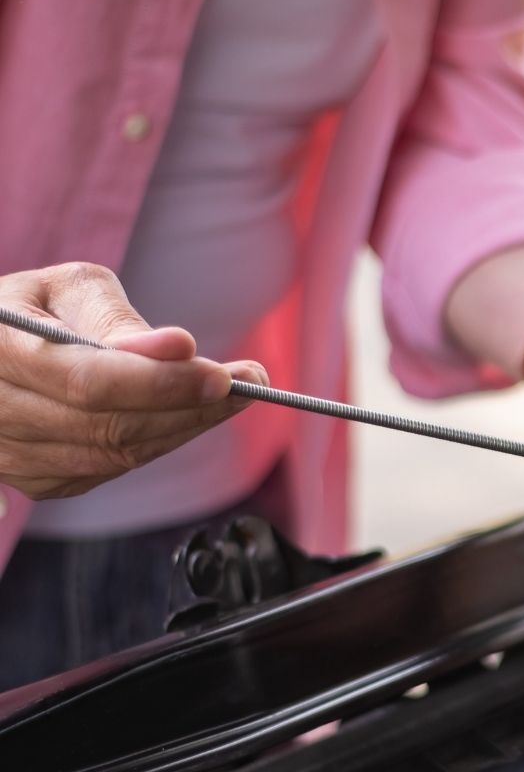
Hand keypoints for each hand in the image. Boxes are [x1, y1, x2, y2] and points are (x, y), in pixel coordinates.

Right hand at [0, 263, 266, 499]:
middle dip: (190, 407)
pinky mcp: (39, 482)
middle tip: (251, 382)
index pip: (88, 382)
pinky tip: (192, 414)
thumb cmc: (32, 309)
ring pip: (116, 455)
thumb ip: (115, 319)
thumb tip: (176, 349)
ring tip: (234, 395)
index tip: (223, 375)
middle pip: (109, 427)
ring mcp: (12, 458)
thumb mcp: (67, 289)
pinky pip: (113, 468)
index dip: (160, 384)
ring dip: (185, 427)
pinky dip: (161, 441)